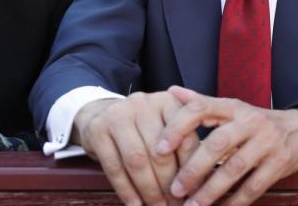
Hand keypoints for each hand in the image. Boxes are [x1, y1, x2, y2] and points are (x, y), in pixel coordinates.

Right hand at [74, 92, 198, 205]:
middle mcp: (144, 103)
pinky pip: (114, 166)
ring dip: (148, 190)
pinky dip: (126, 190)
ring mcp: (118, 115)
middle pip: (160, 151)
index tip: (193, 190)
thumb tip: (200, 184)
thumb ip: (183, 146)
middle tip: (174, 204)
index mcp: (168, 101)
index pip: (185, 137)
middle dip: (168, 184)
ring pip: (137, 160)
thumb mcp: (165, 125)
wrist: (101, 113)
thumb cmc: (142, 125)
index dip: (190, 168)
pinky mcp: (98, 130)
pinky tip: (135, 204)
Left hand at [157, 86, 297, 205]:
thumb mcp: (232, 108)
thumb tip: (170, 91)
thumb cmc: (257, 122)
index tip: (159, 149)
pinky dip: (234, 202)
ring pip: (235, 169)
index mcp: (233, 107)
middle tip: (174, 189)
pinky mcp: (279, 163)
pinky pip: (253, 187)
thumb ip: (201, 102)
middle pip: (217, 143)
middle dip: (193, 169)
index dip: (177, 127)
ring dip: (210, 191)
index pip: (200, 108)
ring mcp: (267, 142)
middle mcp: (250, 121)